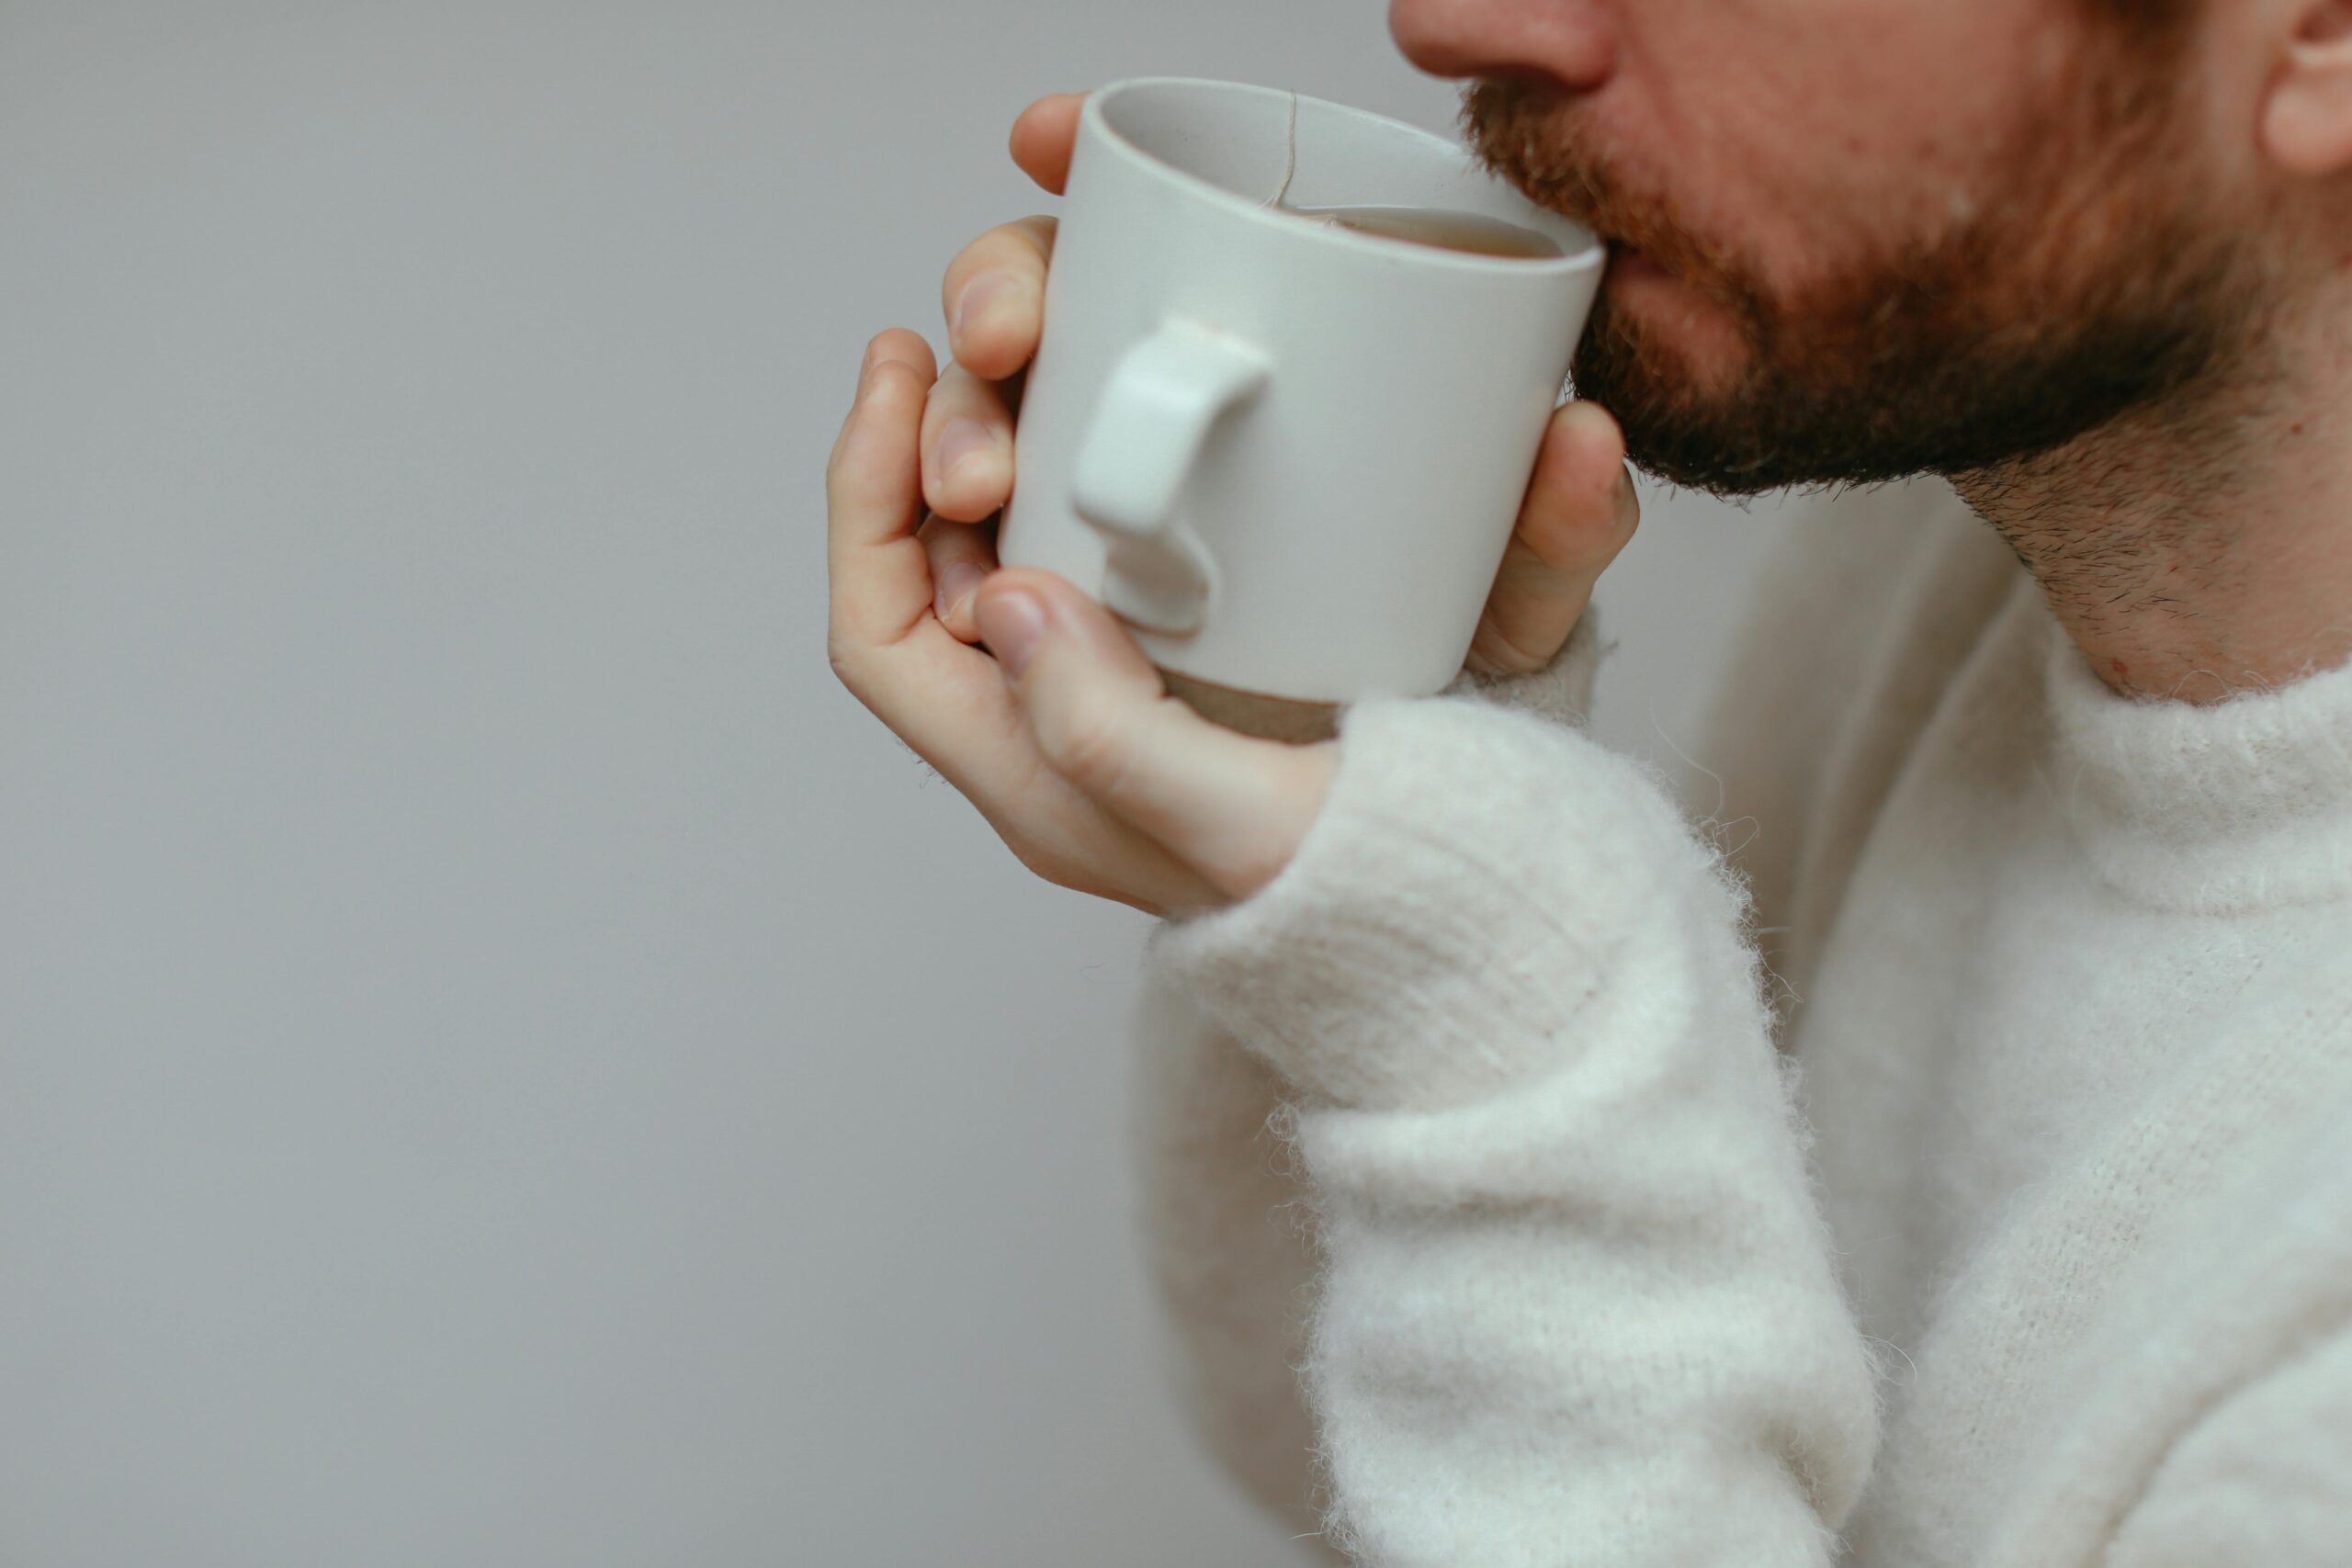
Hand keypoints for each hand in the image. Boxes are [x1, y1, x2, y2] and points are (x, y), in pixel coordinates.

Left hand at [826, 92, 1640, 918]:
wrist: (1497, 904)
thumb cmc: (1380, 889)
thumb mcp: (1250, 829)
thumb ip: (1119, 737)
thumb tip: (1011, 598)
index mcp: (1044, 778)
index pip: (881, 638)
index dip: (860, 497)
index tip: (904, 373)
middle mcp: (1070, 715)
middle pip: (944, 551)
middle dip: (952, 424)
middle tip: (1007, 341)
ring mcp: (1144, 664)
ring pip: (1033, 508)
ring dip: (1030, 401)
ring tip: (1066, 324)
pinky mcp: (1224, 618)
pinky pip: (1135, 500)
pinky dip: (1129, 411)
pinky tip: (1169, 349)